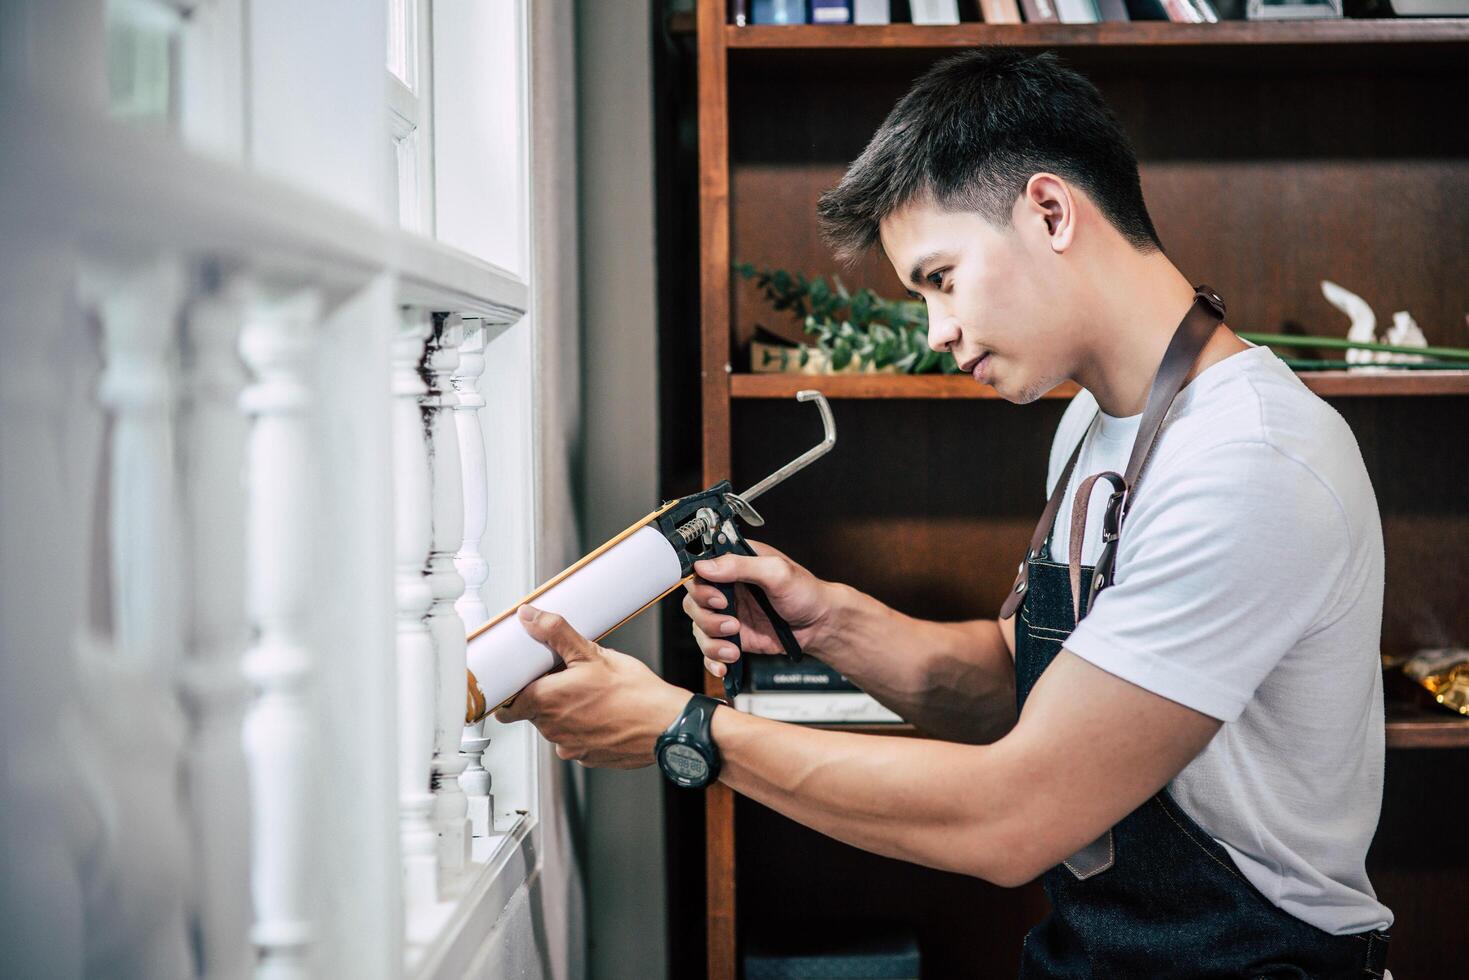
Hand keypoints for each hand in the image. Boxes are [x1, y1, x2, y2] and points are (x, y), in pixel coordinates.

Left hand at [494, 605, 688, 767]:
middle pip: (533, 713)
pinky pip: (576, 740)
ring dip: (565, 712)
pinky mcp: (589, 758)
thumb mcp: (592, 653)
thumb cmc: (634, 692)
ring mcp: (571, 747)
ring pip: (555, 727)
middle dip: (545, 695)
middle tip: (566, 676)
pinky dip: (584, 728)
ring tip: (591, 694)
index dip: (511, 692)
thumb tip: (530, 616)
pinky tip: (603, 713)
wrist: (667, 725)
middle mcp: (553, 730)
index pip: (506, 706)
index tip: (521, 681)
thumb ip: (555, 632)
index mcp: (546, 702)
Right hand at [682, 540, 834, 680]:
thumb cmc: (805, 593)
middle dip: (708, 617)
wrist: (819, 626)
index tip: (718, 598)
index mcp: (735, 563)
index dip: (701, 586)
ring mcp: (728, 613)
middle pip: (694, 601)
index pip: (700, 570)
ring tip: (733, 646)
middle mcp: (727, 587)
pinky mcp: (731, 636)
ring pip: (699, 627)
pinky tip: (724, 664)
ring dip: (712, 641)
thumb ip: (740, 566)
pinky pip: (709, 649)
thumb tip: (706, 566)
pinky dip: (712, 659)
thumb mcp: (777, 572)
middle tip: (732, 623)